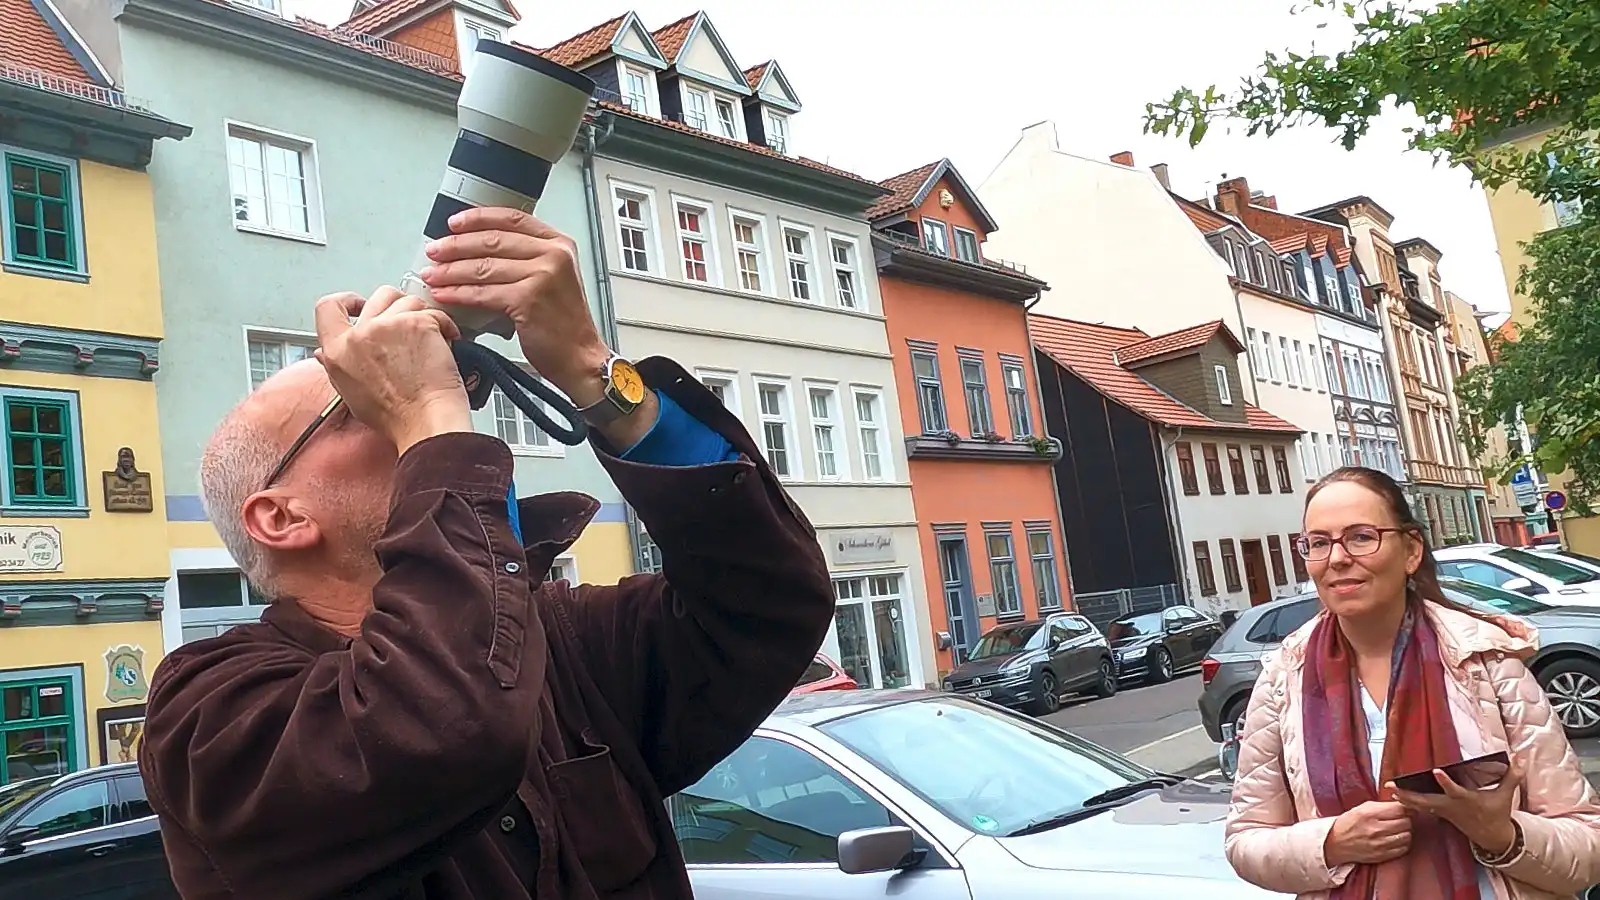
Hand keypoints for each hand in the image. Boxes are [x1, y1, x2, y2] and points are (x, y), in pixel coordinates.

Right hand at [313, 287, 471, 453]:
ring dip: (421, 316)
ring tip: (428, 339)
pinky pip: (434, 312)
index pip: (327, 307)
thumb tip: (322, 353)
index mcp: (337, 350)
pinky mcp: (418, 324)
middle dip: (396, 308)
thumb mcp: (350, 393)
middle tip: (408, 328)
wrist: (425, 422)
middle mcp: (360, 334)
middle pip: (378, 297)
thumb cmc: (395, 416)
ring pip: (408, 301)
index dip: (346, 301)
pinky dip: (444, 325)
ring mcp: (389, 326)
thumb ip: (335, 366)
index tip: (359, 303)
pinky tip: (446, 341)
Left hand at [417, 208, 611, 407]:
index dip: (478, 218)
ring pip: (484, 266)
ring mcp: (543, 276)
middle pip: (493, 240)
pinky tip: (445, 294)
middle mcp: (554, 255)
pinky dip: (459, 294)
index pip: (512, 219)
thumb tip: (479, 252)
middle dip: (456, 245)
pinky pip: (483, 292)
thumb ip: (526, 260)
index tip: (454, 224)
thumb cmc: (564, 324)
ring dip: (451, 270)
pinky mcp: (529, 299)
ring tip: (433, 274)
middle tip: (435, 251)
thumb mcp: (553, 279)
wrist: (580, 356)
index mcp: (559, 244)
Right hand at [1323, 800, 1412, 866]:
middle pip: (1406, 822)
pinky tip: (1395, 839)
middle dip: (1406, 819)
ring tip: (1397, 829)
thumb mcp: (1362, 808)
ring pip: (1407, 836)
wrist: (1335, 843)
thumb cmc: (1349, 823)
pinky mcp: (1383, 855)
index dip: (1406, 808)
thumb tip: (1403, 803)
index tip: (1405, 808)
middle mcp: (1376, 829)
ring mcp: (1380, 844)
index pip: (1400, 809)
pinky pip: (1403, 848)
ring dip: (1404, 832)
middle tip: (1400, 819)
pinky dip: (1402, 843)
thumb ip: (1383, 805)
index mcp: (1370, 813)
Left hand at [1388, 758, 1522, 856]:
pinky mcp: (1442, 815)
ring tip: (1390, 790)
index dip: (1445, 782)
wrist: (1493, 837)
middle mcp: (1452, 806)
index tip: (1436, 771)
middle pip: (1428, 801)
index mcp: (1467, 800)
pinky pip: (1423, 809)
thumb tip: (1517, 758)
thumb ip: (1511, 777)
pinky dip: (1410, 804)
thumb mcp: (1505, 796)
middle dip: (1410, 795)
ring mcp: (1445, 812)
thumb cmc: (1497, 813)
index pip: (1455, 790)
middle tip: (1393, 787)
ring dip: (1406, 798)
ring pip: (1422, 806)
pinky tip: (1397, 798)